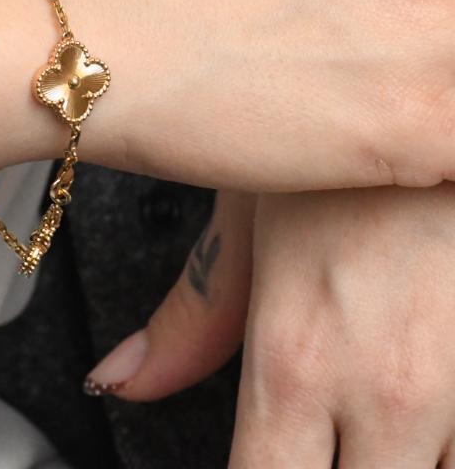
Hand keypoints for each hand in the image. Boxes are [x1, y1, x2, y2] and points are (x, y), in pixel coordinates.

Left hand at [86, 186, 454, 466]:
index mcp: (297, 362)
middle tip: (304, 437)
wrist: (450, 106)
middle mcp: (384, 399)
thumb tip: (118, 380)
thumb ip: (190, 321)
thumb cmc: (346, 156)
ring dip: (389, 460)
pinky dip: (435, 446)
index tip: (254, 456)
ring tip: (358, 423)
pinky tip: (412, 418)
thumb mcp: (249, 221)